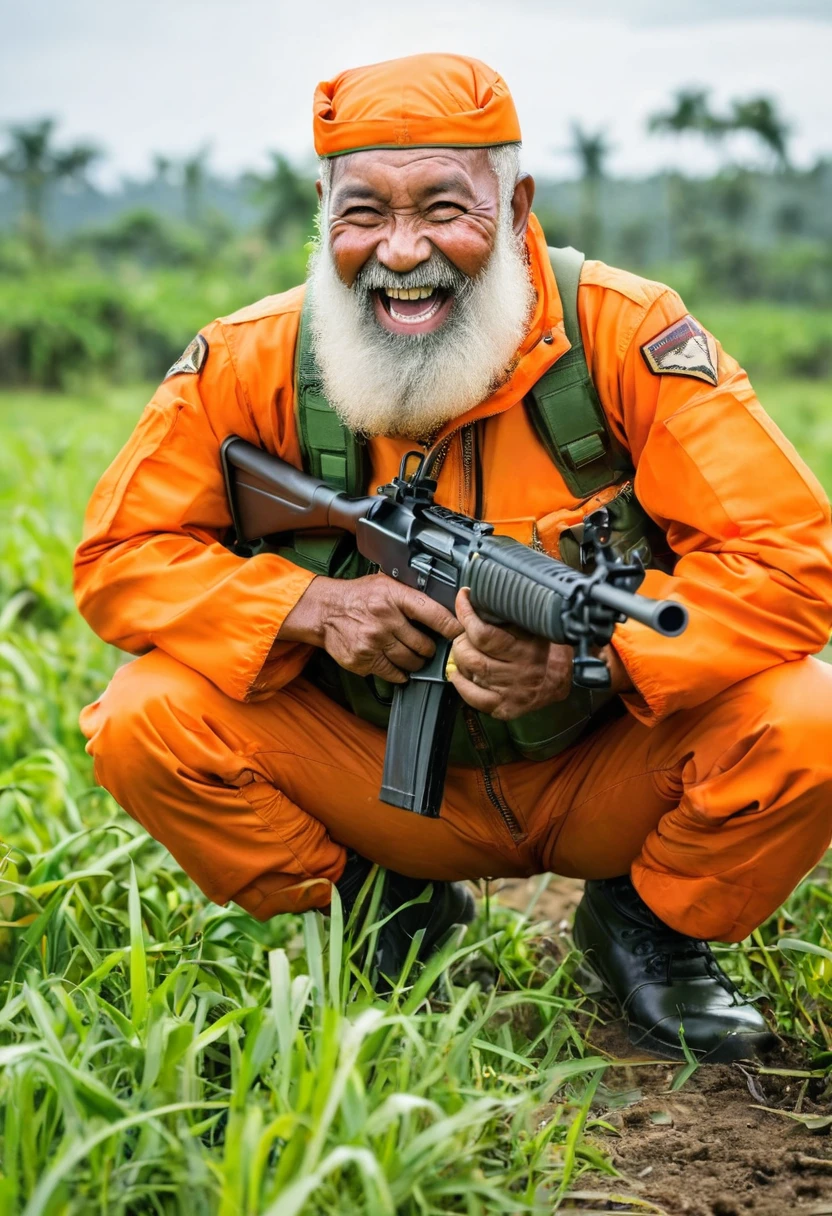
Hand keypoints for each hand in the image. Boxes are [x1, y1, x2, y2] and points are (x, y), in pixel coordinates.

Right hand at [278, 573, 461, 683]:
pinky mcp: (364, 660)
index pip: (434, 614)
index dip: (452, 627)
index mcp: (394, 596)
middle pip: (424, 645)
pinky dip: (399, 673)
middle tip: (428, 647)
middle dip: (430, 649)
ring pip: (411, 662)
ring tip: (413, 656)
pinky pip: (393, 673)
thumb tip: (443, 601)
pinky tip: (398, 666)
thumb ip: (410, 593)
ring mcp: (374, 641)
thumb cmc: (358, 597)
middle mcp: (385, 619)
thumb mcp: (385, 583)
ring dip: (416, 662)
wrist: (325, 611)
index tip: (460, 634)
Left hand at [446, 589, 573, 720]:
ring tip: (462, 649)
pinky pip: (473, 697)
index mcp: (528, 647)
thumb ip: (516, 612)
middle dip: (460, 639)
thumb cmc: (545, 648)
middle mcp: (519, 671)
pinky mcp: (504, 707)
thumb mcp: (536, 626)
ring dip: (458, 659)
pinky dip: (460, 684)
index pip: (484, 633)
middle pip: (471, 655)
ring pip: (470, 673)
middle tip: (462, 631)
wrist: (560, 681)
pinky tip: (458, 673)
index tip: (463, 597)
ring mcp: (511, 691)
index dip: (466, 613)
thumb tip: (487, 591)